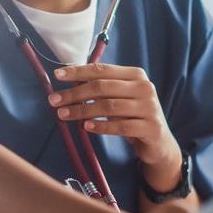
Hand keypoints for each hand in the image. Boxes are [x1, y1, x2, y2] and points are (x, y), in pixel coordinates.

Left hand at [50, 63, 180, 172]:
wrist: (159, 143)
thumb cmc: (133, 117)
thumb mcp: (120, 98)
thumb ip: (101, 88)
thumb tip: (69, 81)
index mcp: (136, 75)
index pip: (102, 70)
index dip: (78, 71)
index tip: (57, 75)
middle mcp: (144, 88)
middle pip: (102, 87)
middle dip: (75, 93)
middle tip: (54, 100)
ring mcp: (149, 108)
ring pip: (109, 107)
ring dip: (82, 110)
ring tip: (63, 115)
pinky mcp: (150, 128)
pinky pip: (120, 127)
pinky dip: (101, 126)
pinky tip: (86, 127)